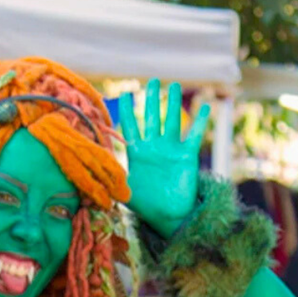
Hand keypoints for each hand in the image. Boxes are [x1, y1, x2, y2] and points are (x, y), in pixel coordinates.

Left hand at [120, 79, 210, 237]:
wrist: (167, 215)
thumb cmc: (145, 204)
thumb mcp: (123, 191)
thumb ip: (111, 179)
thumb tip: (92, 175)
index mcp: (137, 153)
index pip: (130, 126)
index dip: (128, 111)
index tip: (125, 94)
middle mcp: (153, 147)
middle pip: (151, 117)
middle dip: (151, 99)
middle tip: (151, 80)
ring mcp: (170, 149)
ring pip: (172, 121)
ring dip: (173, 103)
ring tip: (175, 85)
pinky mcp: (187, 155)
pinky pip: (194, 135)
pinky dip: (200, 122)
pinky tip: (205, 107)